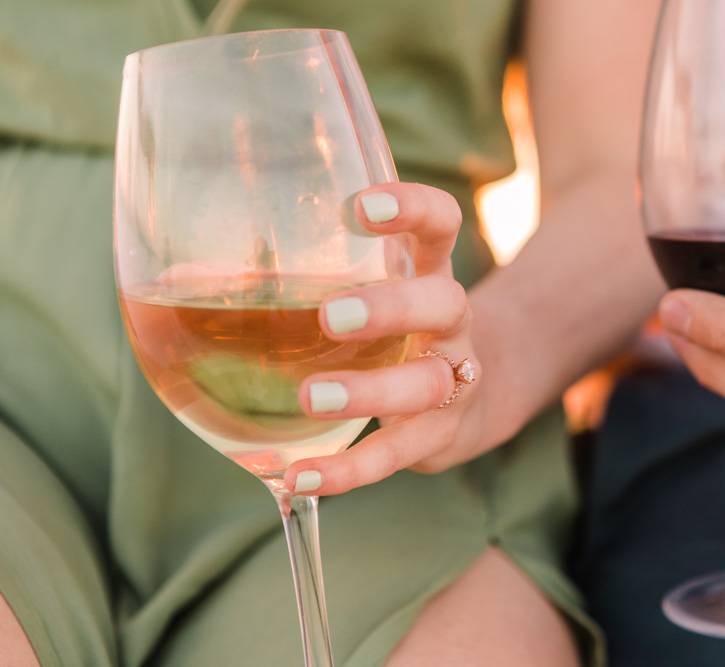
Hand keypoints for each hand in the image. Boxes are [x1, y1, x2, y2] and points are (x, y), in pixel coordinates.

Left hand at [283, 182, 486, 494]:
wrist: (467, 402)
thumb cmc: (390, 333)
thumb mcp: (364, 292)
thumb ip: (290, 282)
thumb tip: (178, 279)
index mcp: (426, 271)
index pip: (442, 223)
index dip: (413, 209)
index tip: (362, 207)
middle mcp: (449, 323)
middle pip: (444, 303)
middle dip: (393, 307)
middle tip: (332, 317)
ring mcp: (452, 381)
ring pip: (427, 384)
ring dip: (370, 392)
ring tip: (312, 398)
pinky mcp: (437, 436)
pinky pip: (397, 455)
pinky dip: (350, 470)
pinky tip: (300, 477)